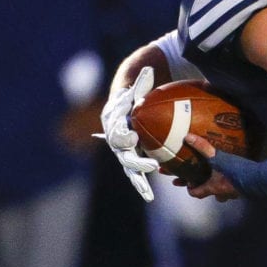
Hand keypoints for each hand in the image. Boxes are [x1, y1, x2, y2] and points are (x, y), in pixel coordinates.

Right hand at [99, 67, 158, 200]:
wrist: (125, 104)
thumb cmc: (133, 94)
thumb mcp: (137, 86)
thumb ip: (141, 81)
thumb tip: (149, 69)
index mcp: (114, 122)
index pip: (116, 131)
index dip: (123, 135)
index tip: (133, 137)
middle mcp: (115, 139)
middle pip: (123, 154)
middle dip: (137, 161)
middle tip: (152, 165)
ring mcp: (122, 150)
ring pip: (128, 168)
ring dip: (138, 181)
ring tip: (147, 194)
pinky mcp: (131, 157)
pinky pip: (135, 172)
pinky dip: (140, 184)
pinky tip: (149, 196)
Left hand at [180, 134, 239, 202]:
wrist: (258, 179)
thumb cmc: (237, 172)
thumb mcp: (217, 158)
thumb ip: (203, 148)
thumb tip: (189, 138)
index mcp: (213, 187)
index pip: (197, 193)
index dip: (191, 189)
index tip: (189, 183)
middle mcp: (223, 193)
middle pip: (211, 194)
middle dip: (207, 187)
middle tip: (206, 178)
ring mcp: (235, 193)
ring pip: (224, 192)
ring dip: (222, 186)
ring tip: (222, 175)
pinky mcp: (245, 189)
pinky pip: (236, 188)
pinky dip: (234, 182)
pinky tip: (236, 173)